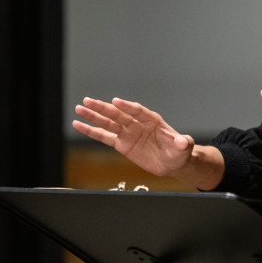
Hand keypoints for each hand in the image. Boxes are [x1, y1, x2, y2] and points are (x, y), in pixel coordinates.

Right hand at [72, 97, 195, 177]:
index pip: (137, 111)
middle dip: (103, 108)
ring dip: (93, 116)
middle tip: (88, 101)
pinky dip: (91, 131)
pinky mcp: (121, 144)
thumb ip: (182, 143)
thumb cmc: (179, 152)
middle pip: (118, 114)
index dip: (127, 106)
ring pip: (108, 122)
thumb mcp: (183, 148)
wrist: (172, 162)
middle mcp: (137, 123)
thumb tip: (183, 141)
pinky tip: (78, 125)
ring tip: (79, 108)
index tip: (116, 101)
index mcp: (152, 120)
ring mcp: (128, 133)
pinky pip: (104, 136)